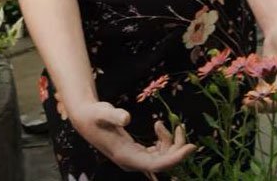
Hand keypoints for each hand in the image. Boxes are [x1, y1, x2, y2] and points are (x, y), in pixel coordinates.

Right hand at [68, 101, 195, 174]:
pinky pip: (156, 153)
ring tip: (162, 123)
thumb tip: (126, 118)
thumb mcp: (103, 112)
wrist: (86, 118)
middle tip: (180, 127)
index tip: (190, 147)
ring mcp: (135, 159)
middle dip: (175, 147)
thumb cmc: (94, 114)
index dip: (175, 158)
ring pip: (161, 158)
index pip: (156, 165)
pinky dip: (162, 142)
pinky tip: (159, 128)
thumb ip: (114, 115)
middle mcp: (132, 162)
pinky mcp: (136, 153)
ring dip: (168, 143)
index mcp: (126, 157)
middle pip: (162, 162)